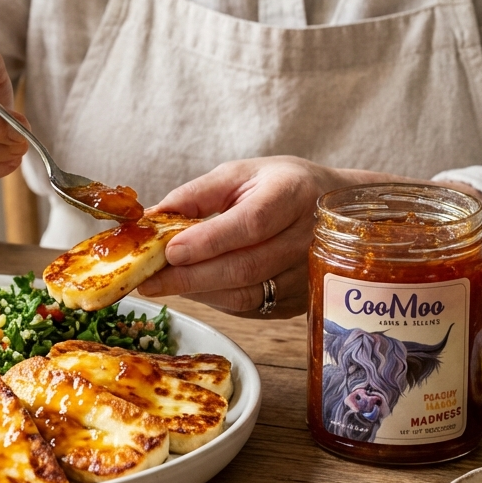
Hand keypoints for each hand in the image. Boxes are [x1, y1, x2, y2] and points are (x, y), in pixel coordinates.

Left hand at [137, 156, 347, 318]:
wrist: (335, 212)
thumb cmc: (279, 186)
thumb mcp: (239, 175)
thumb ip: (195, 195)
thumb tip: (150, 218)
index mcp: (292, 194)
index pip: (251, 224)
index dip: (209, 241)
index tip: (169, 251)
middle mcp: (308, 239)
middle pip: (245, 267)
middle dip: (190, 277)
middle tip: (147, 279)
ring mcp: (308, 275)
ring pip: (246, 294)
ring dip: (198, 291)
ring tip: (161, 283)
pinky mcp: (299, 301)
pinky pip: (251, 307)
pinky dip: (215, 299)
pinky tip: (193, 288)